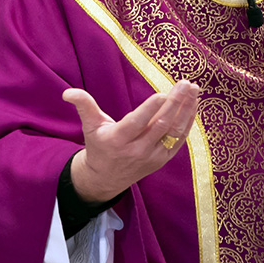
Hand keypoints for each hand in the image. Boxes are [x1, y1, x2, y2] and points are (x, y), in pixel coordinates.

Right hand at [63, 80, 199, 201]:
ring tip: (195, 90)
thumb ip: (84, 106)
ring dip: (186, 110)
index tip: (163, 93)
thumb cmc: (99, 146)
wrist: (106, 179)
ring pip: (174, 132)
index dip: (150, 109)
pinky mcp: (163, 159)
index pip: (137, 123)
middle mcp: (137, 150)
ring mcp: (152, 156)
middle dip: (175, 103)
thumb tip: (68, 92)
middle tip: (186, 84)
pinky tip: (194, 105)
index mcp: (117, 140)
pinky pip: (179, 140)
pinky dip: (188, 122)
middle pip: (160, 125)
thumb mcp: (90, 126)